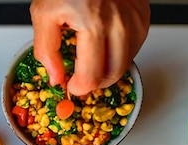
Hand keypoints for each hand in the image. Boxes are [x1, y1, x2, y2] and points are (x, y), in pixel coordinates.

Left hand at [30, 0, 149, 95]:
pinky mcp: (143, 17)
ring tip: (92, 61)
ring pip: (126, 64)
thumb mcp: (44, 13)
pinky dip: (120, 53)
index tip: (71, 85)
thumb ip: (46, 50)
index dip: (78, 88)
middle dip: (94, 83)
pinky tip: (106, 45)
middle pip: (112, 76)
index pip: (91, 77)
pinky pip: (135, 47)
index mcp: (93, 25)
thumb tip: (56, 77)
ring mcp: (134, 21)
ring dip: (108, 69)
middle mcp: (118, 24)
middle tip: (81, 78)